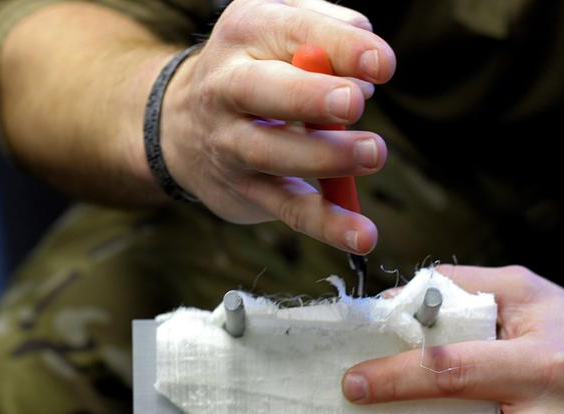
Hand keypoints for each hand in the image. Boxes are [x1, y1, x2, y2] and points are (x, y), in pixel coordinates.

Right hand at [161, 0, 394, 253]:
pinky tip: (362, 235)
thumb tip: (372, 60)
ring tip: (373, 154)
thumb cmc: (255, 65)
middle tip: (353, 103)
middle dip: (308, 96)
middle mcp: (227, 86)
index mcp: (246, 31)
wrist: (180, 124)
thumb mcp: (280, 27)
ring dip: (324, 157)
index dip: (338, 46)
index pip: (292, 31)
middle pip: (262, 89)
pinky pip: (288, 208)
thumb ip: (328, 28)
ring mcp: (231, 143)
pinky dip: (327, 224)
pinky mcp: (246, 189)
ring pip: (272, 153)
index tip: (382, 64)